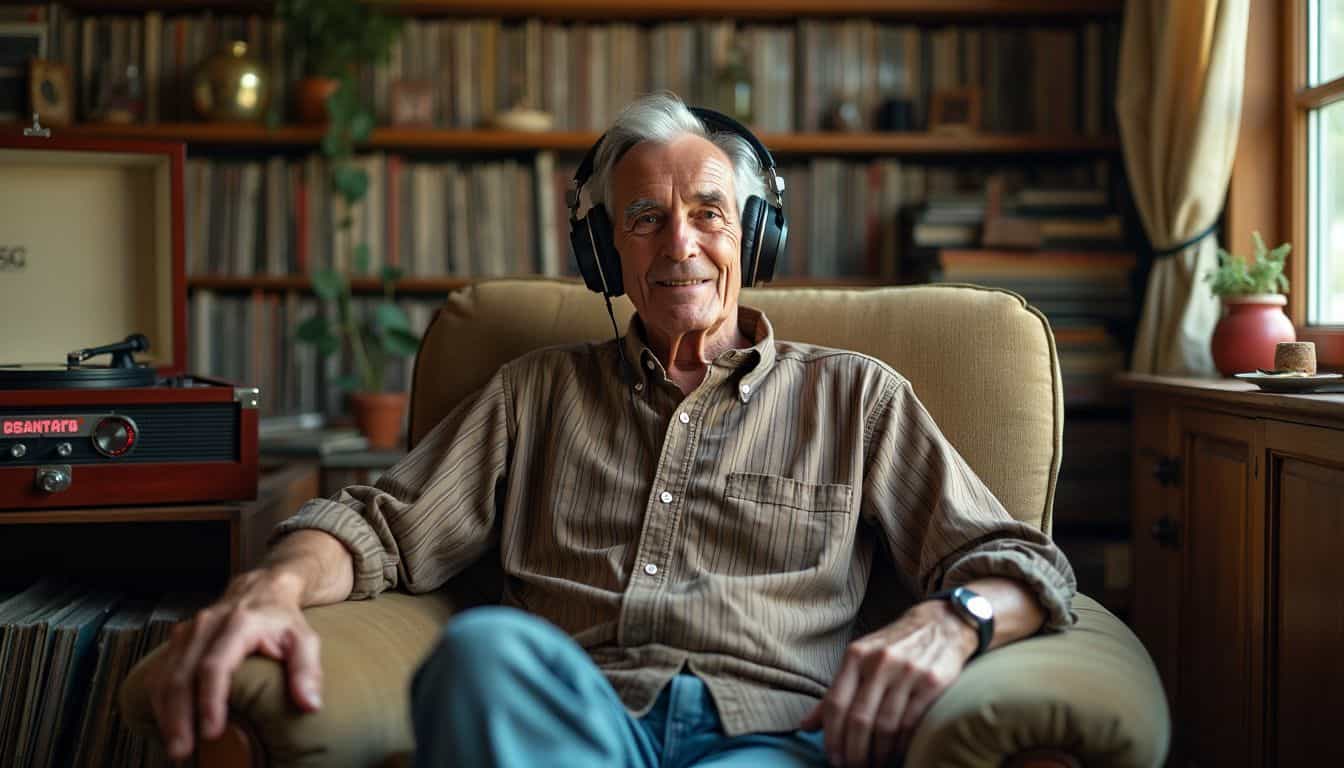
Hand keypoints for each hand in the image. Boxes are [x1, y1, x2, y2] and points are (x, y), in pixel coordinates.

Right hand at [145, 568, 321, 759]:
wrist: (262, 589)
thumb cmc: (282, 619)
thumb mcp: (304, 639)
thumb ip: (307, 671)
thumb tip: (310, 705)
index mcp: (239, 623)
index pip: (215, 666)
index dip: (210, 700)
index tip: (211, 731)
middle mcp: (207, 625)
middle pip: (183, 674)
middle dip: (180, 716)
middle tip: (183, 750)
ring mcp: (188, 631)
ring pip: (166, 675)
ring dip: (165, 713)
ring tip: (175, 746)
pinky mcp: (177, 640)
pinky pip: (160, 672)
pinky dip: (160, 702)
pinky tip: (167, 725)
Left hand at [800, 601, 977, 766]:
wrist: (941, 624)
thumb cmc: (893, 647)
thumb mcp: (859, 659)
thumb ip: (835, 692)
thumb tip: (805, 726)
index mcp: (856, 656)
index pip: (836, 704)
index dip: (831, 737)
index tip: (832, 759)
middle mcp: (879, 662)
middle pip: (859, 719)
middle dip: (853, 752)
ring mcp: (907, 672)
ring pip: (885, 726)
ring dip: (878, 754)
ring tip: (874, 766)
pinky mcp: (932, 683)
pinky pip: (911, 724)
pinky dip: (900, 745)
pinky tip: (895, 754)